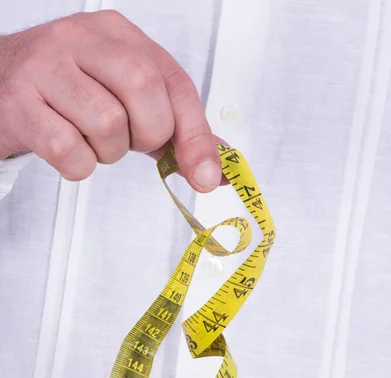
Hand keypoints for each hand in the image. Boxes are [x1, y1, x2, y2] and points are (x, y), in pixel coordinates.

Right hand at [0, 10, 221, 190]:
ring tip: (90, 140)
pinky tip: (67, 149)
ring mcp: (45, 68)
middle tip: (129, 141)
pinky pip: (70, 151)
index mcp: (116, 34)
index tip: (206, 175)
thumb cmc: (69, 93)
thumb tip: (215, 166)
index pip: (173, 81)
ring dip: (108, 152)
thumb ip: (171, 127)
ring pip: (107, 123)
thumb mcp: (124, 96)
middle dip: (147, 134)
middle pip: (144, 89)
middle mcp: (80, 39)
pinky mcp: (18, 103)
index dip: (195, 134)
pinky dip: (78, 165)